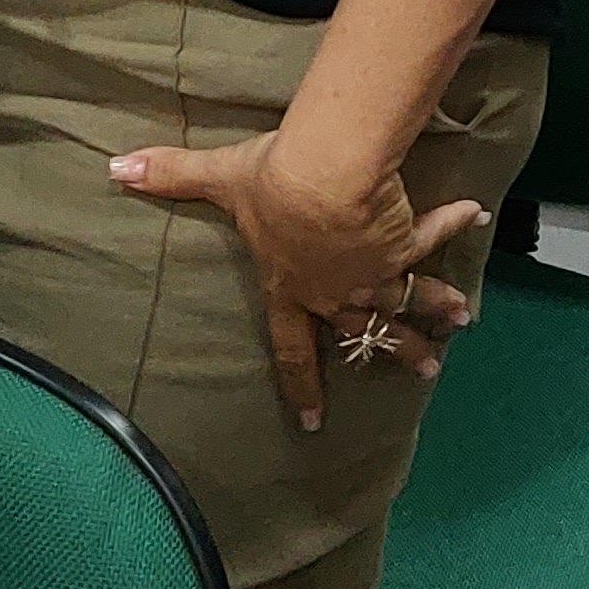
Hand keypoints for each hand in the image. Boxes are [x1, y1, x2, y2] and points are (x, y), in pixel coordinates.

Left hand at [109, 128, 487, 430]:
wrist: (325, 179)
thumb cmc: (270, 187)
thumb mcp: (219, 179)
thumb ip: (169, 176)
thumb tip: (115, 168)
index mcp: (289, 289)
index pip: (291, 349)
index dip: (301, 384)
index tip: (313, 420)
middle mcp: (334, 293)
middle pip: (366, 331)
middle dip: (395, 352)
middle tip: (425, 369)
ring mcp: (373, 274)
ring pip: (407, 301)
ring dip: (434, 311)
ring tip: (459, 323)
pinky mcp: (404, 243)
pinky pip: (431, 239)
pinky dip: (451, 226)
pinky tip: (474, 217)